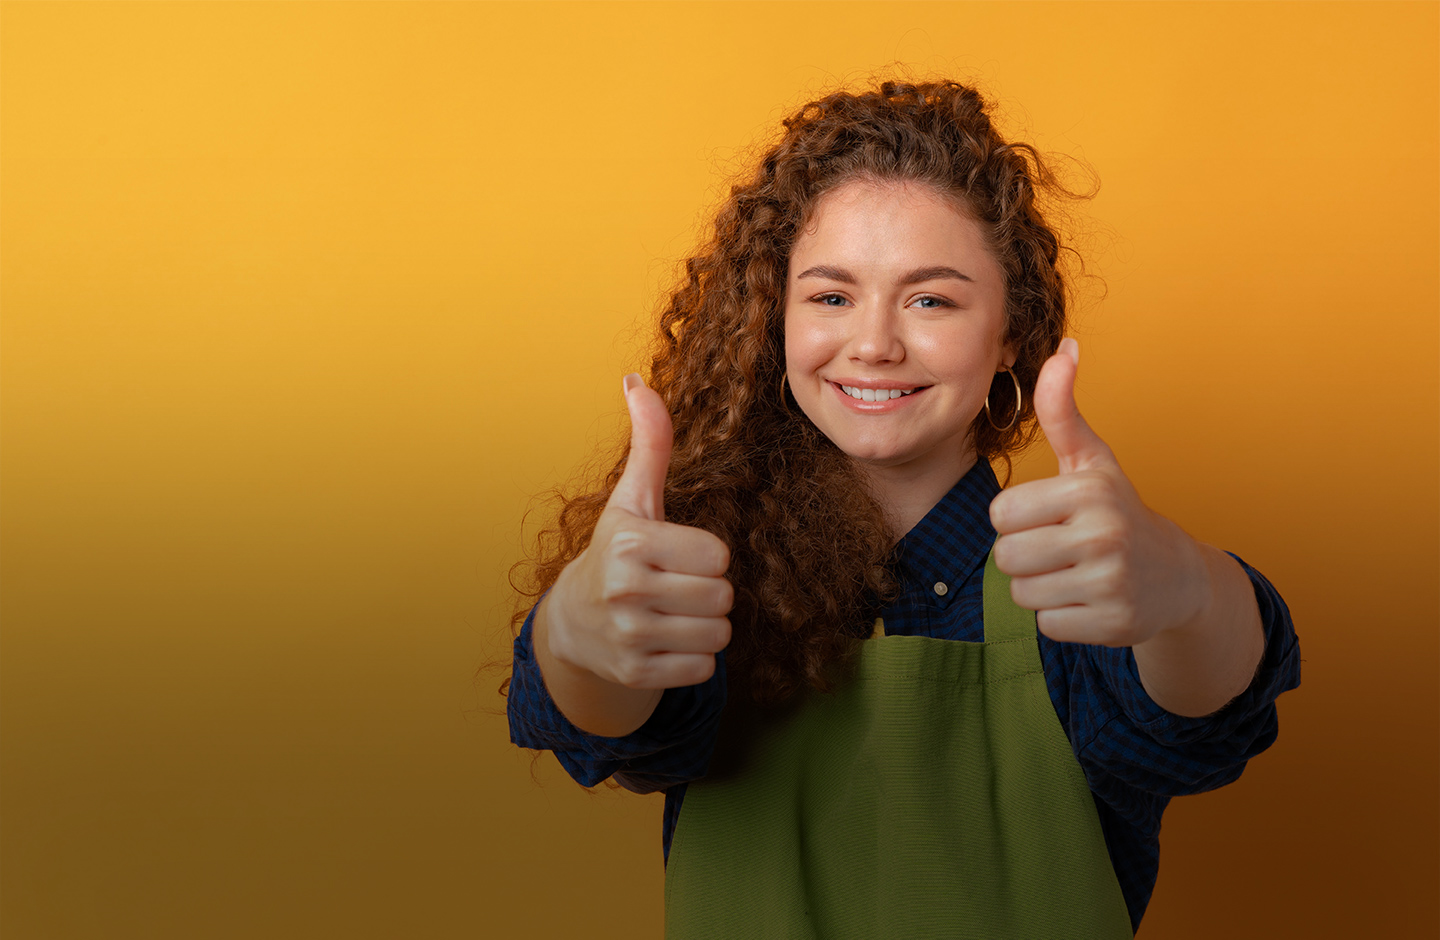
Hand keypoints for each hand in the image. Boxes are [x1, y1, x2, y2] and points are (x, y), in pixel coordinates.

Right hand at [544, 374, 732, 688]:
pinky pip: (703, 670)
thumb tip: (638, 380)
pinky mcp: (636, 674)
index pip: (717, 555)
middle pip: (722, 596)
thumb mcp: (633, 499)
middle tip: (677, 587)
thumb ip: (650, 443)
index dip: (705, 555)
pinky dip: (692, 660)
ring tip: (674, 615)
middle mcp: (626, 590)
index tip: (677, 555)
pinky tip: (665, 643)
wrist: (574, 623)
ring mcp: (629, 636)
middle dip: (709, 593)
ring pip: (718, 636)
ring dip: (705, 627)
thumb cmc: (618, 551)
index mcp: (630, 543)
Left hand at [988, 339, 1208, 646]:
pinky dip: (1060, 616)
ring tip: (1073, 572)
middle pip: (1006, 557)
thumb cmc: (1115, 509)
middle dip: (1023, 555)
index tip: (1049, 515)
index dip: (1017, 518)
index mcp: (1089, 490)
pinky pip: (1046, 624)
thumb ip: (1062, 409)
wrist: (1174, 575)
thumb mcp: (1090, 459)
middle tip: (1059, 548)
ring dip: (1039, 587)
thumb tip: (1065, 347)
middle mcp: (1104, 535)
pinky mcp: (1113, 625)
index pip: (1000, 514)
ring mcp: (1111, 583)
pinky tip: (1087, 599)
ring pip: (1022, 594)